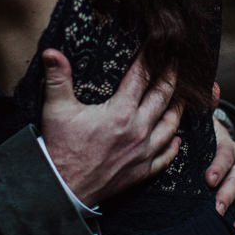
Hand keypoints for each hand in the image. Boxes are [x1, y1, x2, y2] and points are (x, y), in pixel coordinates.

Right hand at [40, 49, 181, 205]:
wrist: (62, 188)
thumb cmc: (60, 147)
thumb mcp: (56, 109)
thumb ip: (57, 78)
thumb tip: (51, 52)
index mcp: (120, 112)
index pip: (142, 77)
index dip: (151, 58)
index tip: (159, 45)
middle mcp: (137, 130)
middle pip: (163, 97)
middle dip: (171, 77)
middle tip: (179, 63)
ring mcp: (142, 152)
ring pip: (170, 125)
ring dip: (178, 108)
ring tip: (183, 96)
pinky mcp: (141, 171)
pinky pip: (166, 157)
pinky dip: (174, 146)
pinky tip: (177, 138)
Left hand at [205, 83, 234, 234]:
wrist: (219, 145)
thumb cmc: (206, 135)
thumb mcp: (203, 120)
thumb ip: (206, 104)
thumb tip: (211, 84)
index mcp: (228, 148)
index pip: (224, 156)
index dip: (217, 166)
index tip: (207, 179)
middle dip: (227, 195)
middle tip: (216, 208)